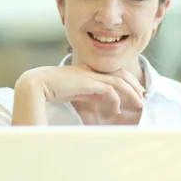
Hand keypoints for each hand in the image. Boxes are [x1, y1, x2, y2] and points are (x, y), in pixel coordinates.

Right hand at [17, 65, 145, 113]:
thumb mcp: (77, 91)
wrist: (37, 84)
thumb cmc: (54, 89)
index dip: (128, 81)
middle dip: (135, 85)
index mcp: (90, 71)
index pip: (115, 73)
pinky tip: (116, 110)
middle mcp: (93, 71)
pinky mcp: (89, 82)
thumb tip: (104, 98)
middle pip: (121, 75)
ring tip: (139, 103)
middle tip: (143, 96)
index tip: (137, 91)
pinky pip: (110, 90)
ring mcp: (91, 75)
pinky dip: (116, 100)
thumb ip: (91, 93)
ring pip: (119, 82)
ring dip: (132, 93)